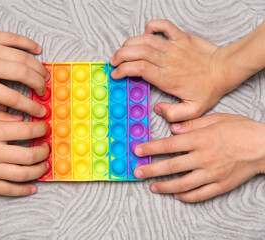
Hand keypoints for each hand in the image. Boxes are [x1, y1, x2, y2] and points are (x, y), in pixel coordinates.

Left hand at [0, 11, 47, 116]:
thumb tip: (4, 110)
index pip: (13, 98)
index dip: (31, 107)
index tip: (40, 112)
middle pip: (24, 75)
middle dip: (40, 85)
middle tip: (44, 92)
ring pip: (24, 57)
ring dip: (39, 67)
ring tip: (46, 76)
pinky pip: (16, 38)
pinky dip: (29, 44)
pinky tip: (38, 51)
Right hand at [0, 111, 49, 206]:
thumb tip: (20, 118)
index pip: (25, 130)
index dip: (40, 129)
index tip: (45, 128)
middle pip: (29, 155)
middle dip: (44, 151)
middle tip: (47, 147)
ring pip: (23, 174)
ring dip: (39, 170)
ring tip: (45, 165)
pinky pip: (8, 190)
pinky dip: (24, 190)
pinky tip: (34, 187)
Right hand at [110, 19, 232, 121]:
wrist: (225, 70)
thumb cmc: (209, 89)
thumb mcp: (193, 110)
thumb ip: (173, 114)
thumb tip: (156, 109)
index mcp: (166, 77)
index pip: (138, 68)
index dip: (123, 70)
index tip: (117, 74)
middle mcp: (167, 60)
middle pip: (137, 52)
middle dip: (120, 56)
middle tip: (114, 62)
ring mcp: (173, 46)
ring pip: (145, 39)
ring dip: (130, 43)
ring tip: (123, 50)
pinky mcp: (181, 37)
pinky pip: (163, 26)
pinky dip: (152, 26)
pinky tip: (147, 33)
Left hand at [133, 113, 264, 201]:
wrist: (264, 146)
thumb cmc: (241, 129)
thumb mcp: (216, 118)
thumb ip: (192, 124)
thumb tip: (173, 129)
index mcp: (200, 140)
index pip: (168, 145)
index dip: (150, 149)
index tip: (138, 151)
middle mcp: (203, 158)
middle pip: (170, 166)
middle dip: (150, 170)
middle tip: (137, 172)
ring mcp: (211, 174)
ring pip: (182, 184)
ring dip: (164, 186)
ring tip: (152, 186)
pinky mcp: (220, 185)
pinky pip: (199, 194)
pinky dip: (186, 196)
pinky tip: (176, 195)